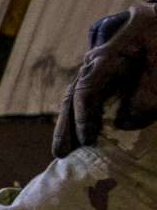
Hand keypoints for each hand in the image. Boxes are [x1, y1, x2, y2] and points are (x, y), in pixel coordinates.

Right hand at [54, 0, 156, 158]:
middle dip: (66, 127)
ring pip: (75, 97)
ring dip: (69, 124)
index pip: (85, 90)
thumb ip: (149, 95)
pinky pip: (87, 96)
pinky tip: (80, 133)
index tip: (87, 140)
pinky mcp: (106, 72)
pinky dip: (81, 115)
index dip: (83, 117)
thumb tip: (124, 123)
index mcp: (108, 55)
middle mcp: (96, 61)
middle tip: (61, 153)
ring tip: (64, 149)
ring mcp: (98, 66)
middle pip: (73, 96)